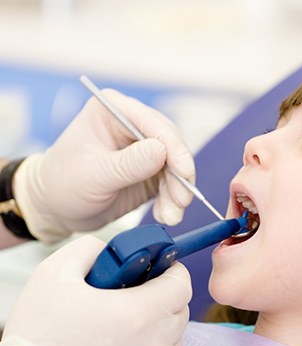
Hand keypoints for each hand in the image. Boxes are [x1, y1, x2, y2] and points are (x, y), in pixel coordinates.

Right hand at [0, 235, 190, 345]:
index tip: (164, 272)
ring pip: (177, 341)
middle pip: (180, 312)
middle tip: (141, 297)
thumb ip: (92, 249)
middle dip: (166, 299)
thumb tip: (114, 251)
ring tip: (132, 327)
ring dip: (162, 329)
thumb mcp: (55, 273)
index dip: (174, 273)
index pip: (182, 285)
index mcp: (136, 313)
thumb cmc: (37, 335)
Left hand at [14, 89, 194, 242]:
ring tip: (171, 215)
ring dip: (178, 192)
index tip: (184, 172)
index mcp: (113, 112)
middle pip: (171, 145)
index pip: (153, 124)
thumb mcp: (94, 176)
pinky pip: (171, 184)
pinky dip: (172, 201)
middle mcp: (131, 126)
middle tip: (182, 200)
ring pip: (175, 167)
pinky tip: (165, 215)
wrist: (56, 208)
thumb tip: (162, 151)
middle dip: (180, 175)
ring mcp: (143, 150)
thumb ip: (128, 164)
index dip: (174, 148)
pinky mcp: (150, 172)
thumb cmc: (63, 184)